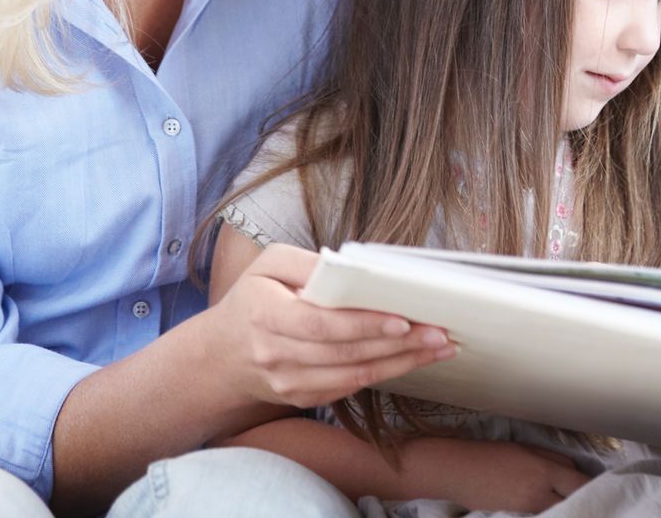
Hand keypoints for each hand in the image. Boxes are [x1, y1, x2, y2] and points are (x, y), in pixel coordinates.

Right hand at [209, 243, 455, 407]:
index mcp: (265, 316)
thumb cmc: (252, 299)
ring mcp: (288, 383)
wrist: (221, 355)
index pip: (321, 325)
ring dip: (401, 363)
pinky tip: (413, 360)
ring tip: (439, 347)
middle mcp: (275, 356)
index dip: (363, 326)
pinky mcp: (302, 397)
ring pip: (353, 376)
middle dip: (397, 345)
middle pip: (345, 354)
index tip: (402, 320)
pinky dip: (384, 374)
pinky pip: (349, 388)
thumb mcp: (268, 265)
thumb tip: (349, 268)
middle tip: (439, 332)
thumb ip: (306, 262)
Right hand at [406, 437, 589, 513]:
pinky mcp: (517, 517)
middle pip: (573, 500)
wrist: (459, 471)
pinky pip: (542, 515)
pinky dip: (549, 510)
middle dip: (583, 499)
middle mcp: (540, 493)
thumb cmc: (491, 454)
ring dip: (565, 505)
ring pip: (558, 510)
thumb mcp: (526, 449)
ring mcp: (528, 509)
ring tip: (571, 502)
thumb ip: (552, 460)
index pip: (580, 484)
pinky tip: (551, 507)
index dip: (593, 487)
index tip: (603, 487)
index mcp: (545, 470)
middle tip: (593, 498)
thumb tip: (572, 471)